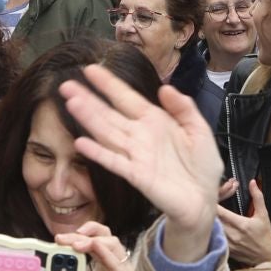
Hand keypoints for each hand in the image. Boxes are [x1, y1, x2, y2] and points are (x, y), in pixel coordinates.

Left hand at [36, 223, 134, 270]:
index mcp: (101, 268)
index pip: (89, 244)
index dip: (75, 237)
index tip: (56, 241)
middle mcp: (111, 264)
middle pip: (99, 236)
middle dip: (79, 233)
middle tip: (59, 239)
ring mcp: (119, 269)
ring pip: (110, 241)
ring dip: (92, 238)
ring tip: (73, 243)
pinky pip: (116, 259)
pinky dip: (103, 250)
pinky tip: (92, 248)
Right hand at [59, 63, 223, 260]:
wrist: (203, 201)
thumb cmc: (202, 167)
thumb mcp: (199, 131)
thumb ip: (184, 109)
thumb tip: (165, 88)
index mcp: (154, 121)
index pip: (126, 98)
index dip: (109, 84)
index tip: (91, 69)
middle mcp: (140, 135)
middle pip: (108, 114)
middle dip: (88, 99)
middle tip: (66, 85)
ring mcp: (136, 155)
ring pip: (106, 133)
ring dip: (88, 119)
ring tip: (71, 103)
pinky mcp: (136, 175)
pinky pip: (114, 161)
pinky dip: (98, 152)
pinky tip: (81, 143)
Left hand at [214, 180, 270, 266]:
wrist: (268, 256)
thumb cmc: (266, 236)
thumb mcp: (264, 215)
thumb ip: (257, 197)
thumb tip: (253, 183)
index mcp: (241, 224)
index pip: (220, 211)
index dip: (213, 202)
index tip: (210, 197)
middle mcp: (232, 234)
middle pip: (212, 220)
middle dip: (208, 211)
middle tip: (205, 204)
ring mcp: (227, 244)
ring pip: (211, 230)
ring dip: (208, 222)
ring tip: (206, 214)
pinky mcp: (225, 250)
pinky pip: (213, 239)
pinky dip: (211, 232)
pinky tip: (210, 228)